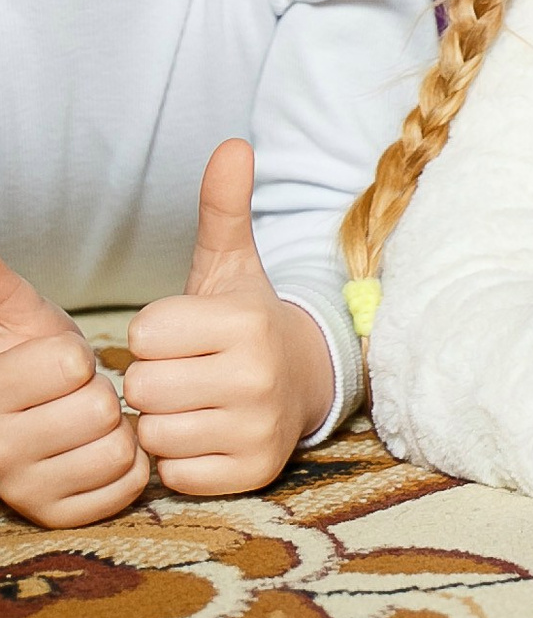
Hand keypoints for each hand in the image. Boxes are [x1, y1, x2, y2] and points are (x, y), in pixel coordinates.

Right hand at [0, 257, 145, 526]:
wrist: (49, 411)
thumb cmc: (38, 357)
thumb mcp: (17, 315)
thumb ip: (3, 288)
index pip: (71, 363)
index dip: (78, 355)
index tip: (61, 364)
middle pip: (98, 409)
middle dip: (100, 392)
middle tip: (78, 396)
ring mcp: (26, 489)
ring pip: (117, 448)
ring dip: (119, 429)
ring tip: (92, 423)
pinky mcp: (61, 515)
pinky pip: (130, 482)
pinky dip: (131, 464)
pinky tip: (105, 450)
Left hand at [123, 142, 334, 496]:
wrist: (307, 379)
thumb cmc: (247, 323)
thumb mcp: (232, 266)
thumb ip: (222, 208)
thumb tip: (232, 144)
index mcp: (246, 322)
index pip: (141, 336)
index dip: (155, 336)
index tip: (188, 336)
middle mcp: (256, 375)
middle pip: (142, 388)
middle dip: (156, 381)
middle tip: (191, 372)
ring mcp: (257, 427)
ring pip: (154, 434)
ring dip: (166, 422)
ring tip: (200, 403)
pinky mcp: (253, 472)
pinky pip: (175, 474)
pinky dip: (184, 460)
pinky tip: (210, 434)